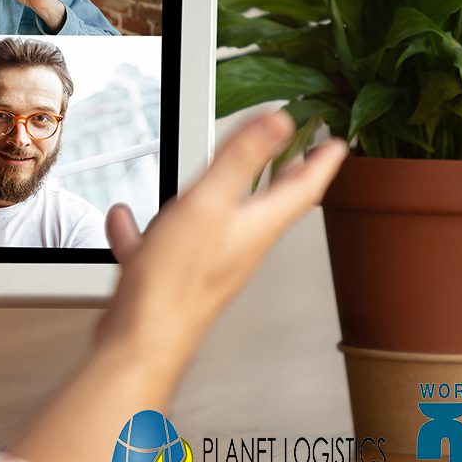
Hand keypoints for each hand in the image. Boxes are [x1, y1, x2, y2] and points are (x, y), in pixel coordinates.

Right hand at [98, 113, 346, 351]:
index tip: (336, 143)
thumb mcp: (208, 204)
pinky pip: (164, 246)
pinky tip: (126, 220)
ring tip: (225, 180)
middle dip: (287, 177)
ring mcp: (207, 265)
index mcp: (255, 227)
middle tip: (304, 158)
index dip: (322, 161)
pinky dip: (148, 229)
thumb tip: (280, 119)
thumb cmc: (175, 283)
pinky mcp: (172, 279)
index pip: (302, 188)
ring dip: (226, 197)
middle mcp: (238, 248)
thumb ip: (242, 159)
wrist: (139, 342)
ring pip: (220, 224)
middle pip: (270, 206)